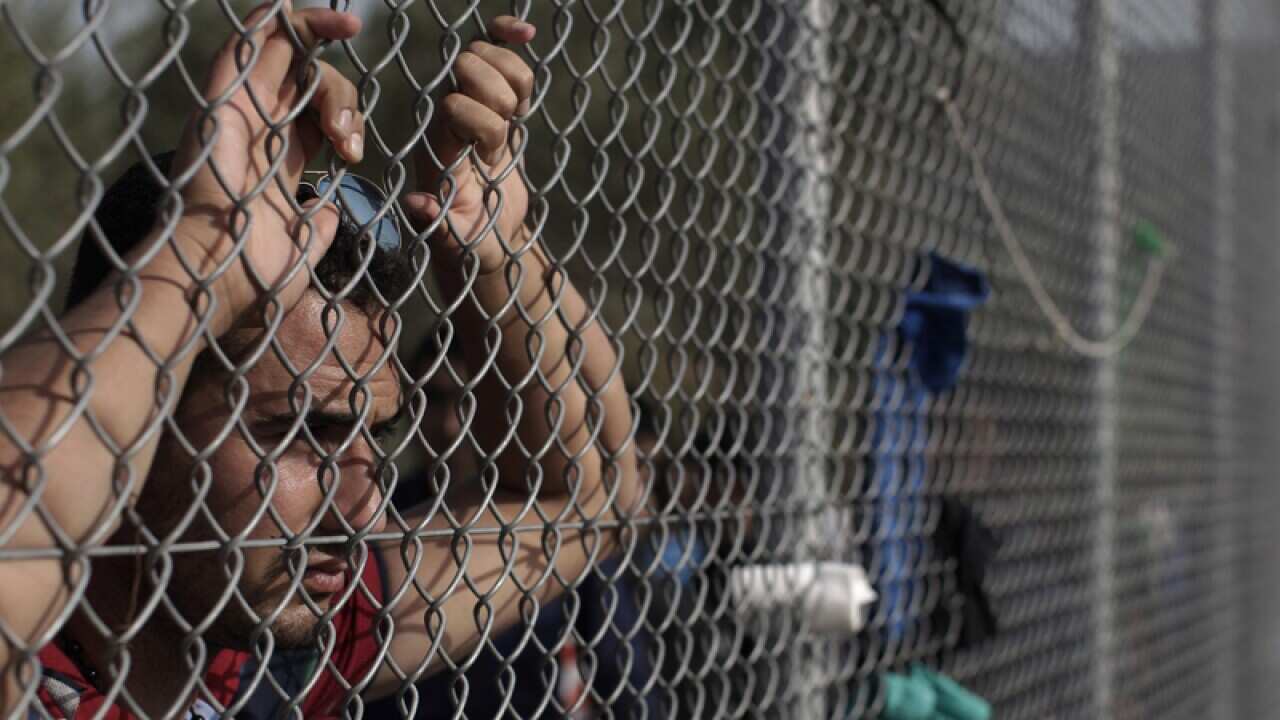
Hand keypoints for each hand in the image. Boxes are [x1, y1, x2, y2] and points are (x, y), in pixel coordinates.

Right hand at [168, 3, 365, 332]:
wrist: (222, 282)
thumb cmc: (258, 273)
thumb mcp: (303, 240)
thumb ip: (318, 218)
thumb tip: (330, 208)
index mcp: (278, 156)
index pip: (315, 109)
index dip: (343, 111)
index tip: (355, 152)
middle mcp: (257, 128)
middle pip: (306, 79)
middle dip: (341, 99)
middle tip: (349, 149)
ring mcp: (236, 113)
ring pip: (279, 54)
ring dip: (319, 51)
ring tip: (346, 66)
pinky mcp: (218, 106)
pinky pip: (238, 48)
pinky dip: (267, 22)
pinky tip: (293, 8)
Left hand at [404, 16, 536, 274]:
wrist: (488, 238)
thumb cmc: (470, 245)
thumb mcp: (456, 243)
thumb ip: (439, 226)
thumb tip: (417, 203)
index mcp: (438, 148)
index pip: (453, 106)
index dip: (481, 123)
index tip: (493, 154)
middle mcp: (450, 118)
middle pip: (469, 69)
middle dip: (497, 95)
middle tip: (507, 130)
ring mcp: (475, 106)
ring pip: (489, 57)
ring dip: (512, 76)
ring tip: (519, 112)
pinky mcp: (499, 104)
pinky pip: (504, 59)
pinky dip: (514, 42)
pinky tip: (528, 33)